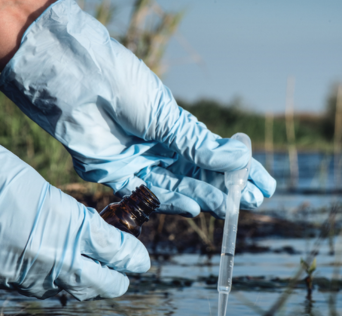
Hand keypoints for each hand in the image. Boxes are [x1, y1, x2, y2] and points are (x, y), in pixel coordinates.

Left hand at [0, 0, 275, 217]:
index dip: (241, 170)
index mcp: (175, 128)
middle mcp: (160, 147)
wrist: (76, 82)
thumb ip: (197, 144)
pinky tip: (195, 208)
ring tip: (230, 207)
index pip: (216, 154)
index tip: (265, 184)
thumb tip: (240, 158)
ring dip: (205, 198)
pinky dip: (172, 202)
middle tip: (254, 202)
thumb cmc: (122, 86)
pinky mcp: (117, 176)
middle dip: (228, 189)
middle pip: (200, 175)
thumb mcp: (166, 116)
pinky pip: (149, 195)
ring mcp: (140, 162)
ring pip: (179, 187)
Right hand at [0, 102, 149, 299]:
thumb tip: (90, 237)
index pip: (116, 253)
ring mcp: (17, 276)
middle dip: (117, 278)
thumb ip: (69, 219)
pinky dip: (47, 281)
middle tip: (123, 267)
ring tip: (90, 269)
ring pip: (66, 292)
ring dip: (84, 283)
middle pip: (100, 286)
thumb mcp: (39, 188)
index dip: (133, 257)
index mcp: (65, 227)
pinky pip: (31, 289)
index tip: (140, 258)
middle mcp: (46, 260)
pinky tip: (48, 267)